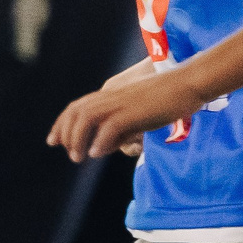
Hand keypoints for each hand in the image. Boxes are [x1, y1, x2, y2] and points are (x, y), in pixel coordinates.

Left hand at [49, 68, 204, 160]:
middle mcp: (111, 96)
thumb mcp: (137, 116)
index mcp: (111, 95)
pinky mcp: (134, 111)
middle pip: (77, 111)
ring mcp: (122, 102)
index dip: (62, 123)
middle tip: (63, 151)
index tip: (54, 140)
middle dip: (64, 131)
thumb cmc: (167, 100)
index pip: (78, 107)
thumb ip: (118, 130)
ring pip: (87, 117)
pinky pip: (110, 126)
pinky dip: (101, 140)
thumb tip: (102, 147)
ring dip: (78, 138)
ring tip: (77, 157)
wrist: (188, 85)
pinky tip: (97, 153)